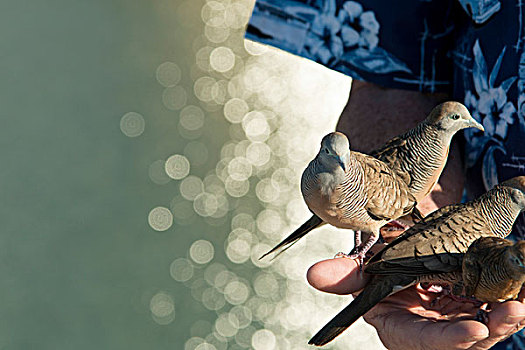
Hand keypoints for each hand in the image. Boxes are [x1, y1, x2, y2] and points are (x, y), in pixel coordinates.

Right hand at [307, 257, 524, 349]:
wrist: (404, 260)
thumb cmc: (381, 272)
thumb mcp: (363, 274)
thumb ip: (343, 277)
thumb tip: (313, 275)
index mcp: (402, 329)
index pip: (424, 340)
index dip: (447, 339)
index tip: (474, 330)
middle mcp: (434, 330)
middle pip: (466, 338)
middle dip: (493, 329)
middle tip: (513, 311)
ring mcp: (457, 318)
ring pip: (489, 324)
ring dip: (509, 314)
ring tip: (522, 298)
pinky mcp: (475, 304)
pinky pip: (497, 304)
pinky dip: (512, 295)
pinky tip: (522, 284)